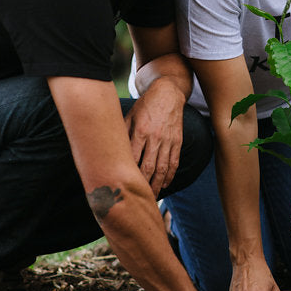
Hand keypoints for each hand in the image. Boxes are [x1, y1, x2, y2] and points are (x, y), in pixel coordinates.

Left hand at [124, 81, 184, 196]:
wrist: (168, 93)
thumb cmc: (145, 105)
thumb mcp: (130, 116)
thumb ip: (123, 133)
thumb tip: (113, 151)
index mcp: (140, 131)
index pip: (134, 158)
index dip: (129, 174)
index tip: (124, 185)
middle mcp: (155, 137)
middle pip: (149, 168)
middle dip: (143, 185)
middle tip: (138, 197)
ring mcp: (168, 140)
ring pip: (162, 168)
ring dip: (157, 185)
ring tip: (152, 197)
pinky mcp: (177, 141)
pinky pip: (174, 161)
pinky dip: (170, 175)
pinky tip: (165, 184)